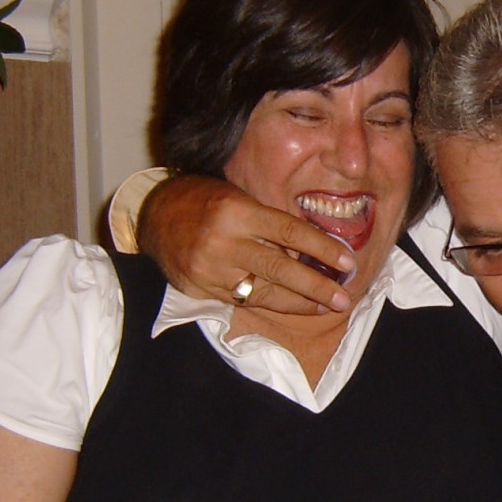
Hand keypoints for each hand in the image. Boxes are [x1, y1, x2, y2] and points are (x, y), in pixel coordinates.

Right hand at [138, 176, 354, 313]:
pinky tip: (294, 305)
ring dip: (300, 302)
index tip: (347, 261)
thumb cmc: (204, 200)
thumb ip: (268, 221)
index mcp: (236, 211)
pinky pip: (245, 301)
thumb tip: (311, 247)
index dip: (321, 248)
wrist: (154, 216)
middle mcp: (223, 242)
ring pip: (264, 292)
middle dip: (316, 285)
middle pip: (280, 268)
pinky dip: (272, 303)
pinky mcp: (203, 289)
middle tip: (344, 297)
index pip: (288, 231)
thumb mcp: (237, 196)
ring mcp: (211, 270)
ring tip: (327, 305)